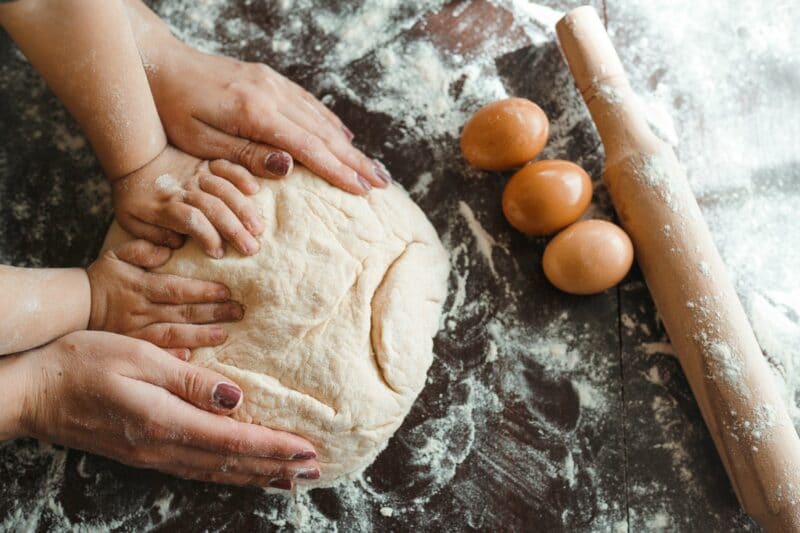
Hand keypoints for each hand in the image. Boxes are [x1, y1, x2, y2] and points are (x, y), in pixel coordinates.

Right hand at [15, 331, 319, 488]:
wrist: (33, 390)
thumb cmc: (84, 362)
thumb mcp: (140, 358)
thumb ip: (190, 380)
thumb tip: (235, 397)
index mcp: (166, 423)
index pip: (234, 440)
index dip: (274, 447)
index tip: (308, 451)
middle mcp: (163, 447)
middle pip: (232, 463)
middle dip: (276, 467)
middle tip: (314, 469)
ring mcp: (153, 455)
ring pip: (217, 471)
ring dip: (257, 474)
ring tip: (290, 477)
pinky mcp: (145, 453)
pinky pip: (198, 469)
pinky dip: (229, 473)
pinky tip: (242, 471)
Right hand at [87, 239, 242, 351]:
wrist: (73, 306)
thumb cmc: (103, 277)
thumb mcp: (116, 255)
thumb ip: (142, 249)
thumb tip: (168, 250)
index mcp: (140, 286)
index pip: (176, 289)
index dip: (202, 291)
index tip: (227, 291)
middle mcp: (140, 310)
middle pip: (182, 312)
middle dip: (213, 312)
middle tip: (240, 311)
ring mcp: (136, 332)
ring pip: (173, 334)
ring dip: (200, 335)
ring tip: (224, 334)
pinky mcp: (132, 348)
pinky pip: (154, 354)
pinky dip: (171, 357)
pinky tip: (191, 359)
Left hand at [112, 145, 263, 256]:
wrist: (136, 157)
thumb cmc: (135, 196)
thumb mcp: (131, 220)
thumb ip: (152, 235)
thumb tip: (177, 244)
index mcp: (165, 206)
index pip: (191, 220)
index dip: (207, 237)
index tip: (218, 254)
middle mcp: (185, 189)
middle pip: (213, 208)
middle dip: (234, 229)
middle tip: (252, 248)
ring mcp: (197, 175)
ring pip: (224, 189)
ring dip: (243, 209)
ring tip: (258, 228)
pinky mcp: (206, 164)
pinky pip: (226, 166)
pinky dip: (241, 176)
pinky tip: (254, 189)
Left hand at [146, 38, 391, 193]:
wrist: (157, 63)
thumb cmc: (172, 109)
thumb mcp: (202, 140)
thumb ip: (246, 154)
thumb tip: (291, 166)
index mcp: (256, 112)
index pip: (308, 147)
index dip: (339, 171)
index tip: (363, 190)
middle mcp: (272, 93)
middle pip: (324, 133)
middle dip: (355, 161)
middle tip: (382, 184)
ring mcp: (272, 83)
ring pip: (320, 118)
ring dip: (349, 145)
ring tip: (372, 167)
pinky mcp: (268, 80)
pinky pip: (308, 104)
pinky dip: (329, 123)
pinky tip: (343, 137)